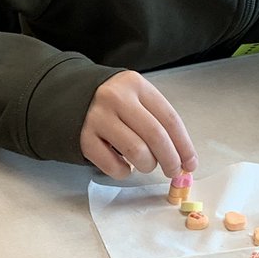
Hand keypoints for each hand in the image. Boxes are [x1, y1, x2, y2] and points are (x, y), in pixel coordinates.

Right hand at [80, 71, 197, 179]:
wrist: (67, 97)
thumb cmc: (112, 102)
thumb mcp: (135, 97)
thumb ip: (157, 120)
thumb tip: (183, 158)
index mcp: (135, 85)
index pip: (169, 119)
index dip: (184, 145)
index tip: (191, 163)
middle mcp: (115, 98)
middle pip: (155, 136)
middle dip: (171, 160)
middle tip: (173, 171)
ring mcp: (97, 118)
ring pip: (136, 152)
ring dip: (147, 165)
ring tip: (146, 164)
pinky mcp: (83, 139)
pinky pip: (113, 166)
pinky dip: (124, 172)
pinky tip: (125, 166)